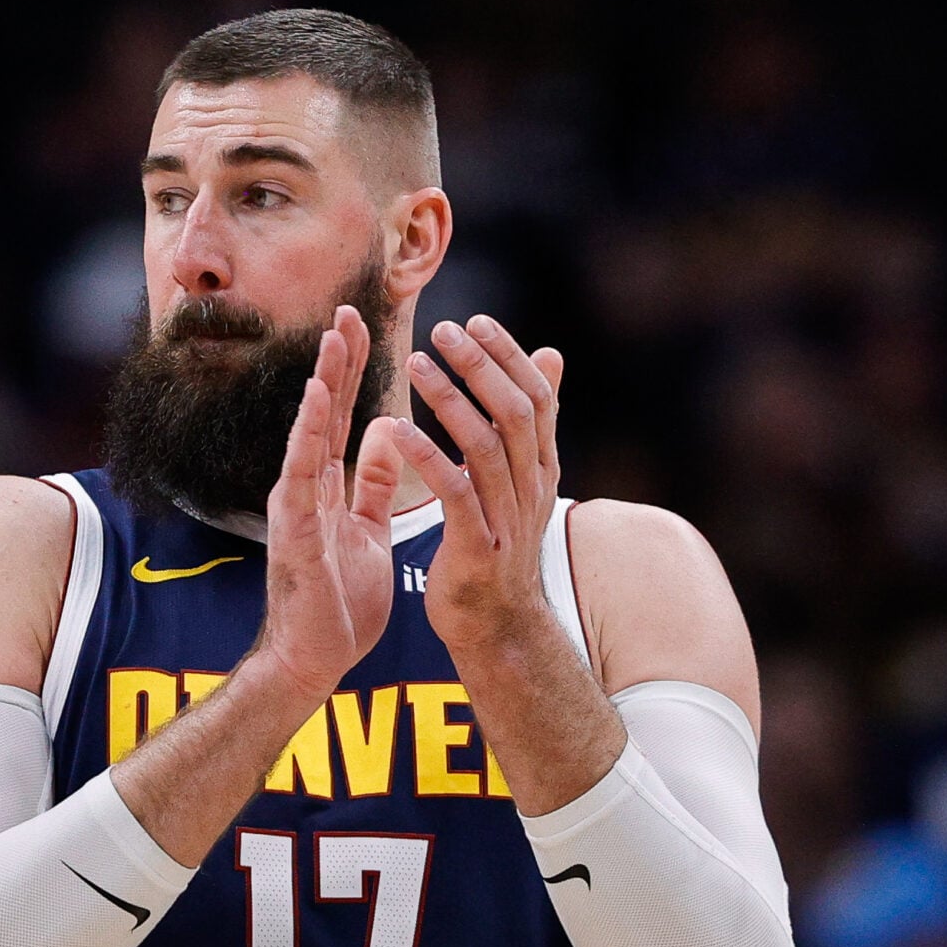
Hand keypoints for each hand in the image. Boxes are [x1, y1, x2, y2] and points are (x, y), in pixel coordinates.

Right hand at [256, 306, 402, 702]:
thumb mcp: (369, 530)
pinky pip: (302, 474)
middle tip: (348, 309)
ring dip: (323, 384)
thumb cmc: (340, 602)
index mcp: (328, 487)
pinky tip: (319, 398)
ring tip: (334, 339)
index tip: (362, 323)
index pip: (343, 417)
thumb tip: (390, 432)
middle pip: (324, 413)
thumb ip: (376, 483)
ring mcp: (296, 507)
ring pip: (310, 433)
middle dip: (336, 361)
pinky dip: (309, 434)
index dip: (352, 371)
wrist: (318, 659)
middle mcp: (307, 488)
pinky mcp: (292, 530)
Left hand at [383, 315, 565, 654]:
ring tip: (414, 365)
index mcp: (541, 467)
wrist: (496, 624)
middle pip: (514, 412)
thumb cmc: (498, 543)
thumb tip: (550, 354)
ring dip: (450, 401)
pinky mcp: (476, 547)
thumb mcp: (523, 477)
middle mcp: (532, 487)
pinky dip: (426, 457)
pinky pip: (454, 492)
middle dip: (480, 366)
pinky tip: (397, 430)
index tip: (474, 322)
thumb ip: (532, 419)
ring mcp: (507, 518)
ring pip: (485, 446)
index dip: (507, 356)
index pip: (535, 397)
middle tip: (443, 330)